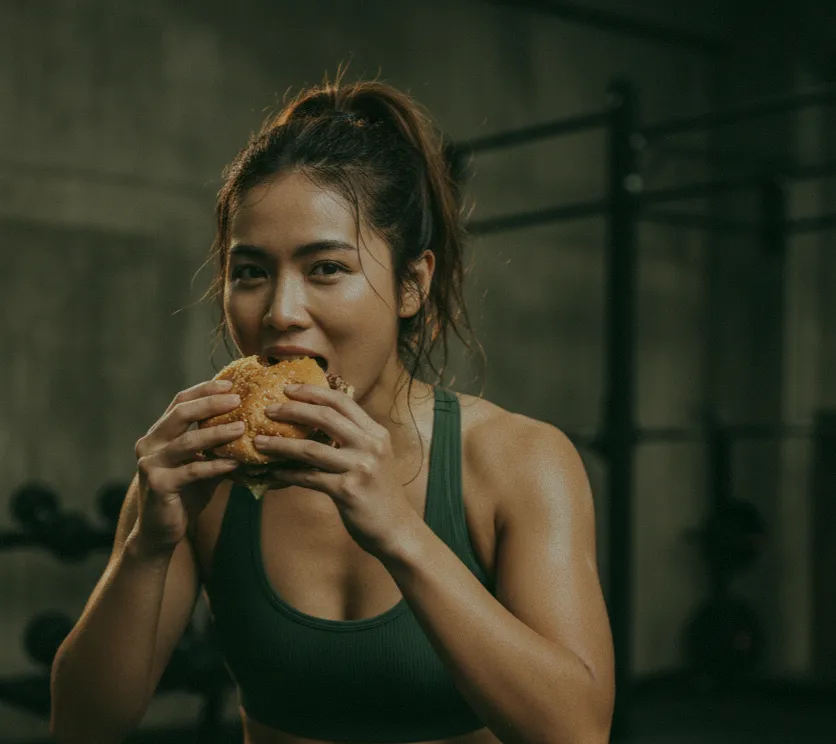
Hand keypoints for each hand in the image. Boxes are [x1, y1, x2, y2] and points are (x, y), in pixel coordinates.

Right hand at [132, 380, 243, 552]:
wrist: (161, 532)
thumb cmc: (185, 494)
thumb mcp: (202, 464)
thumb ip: (217, 446)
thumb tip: (252, 426)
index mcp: (158, 434)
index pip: (179, 402)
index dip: (203, 390)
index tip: (229, 383)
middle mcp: (150, 444)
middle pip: (180, 414)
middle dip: (210, 403)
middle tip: (237, 398)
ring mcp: (151, 464)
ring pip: (188, 441)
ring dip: (218, 433)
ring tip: (242, 427)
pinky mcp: (159, 485)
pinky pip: (193, 470)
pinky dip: (216, 465)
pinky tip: (236, 462)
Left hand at [254, 383, 419, 557]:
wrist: (397, 529)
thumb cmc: (380, 493)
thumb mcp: (375, 458)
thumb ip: (354, 439)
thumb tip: (317, 423)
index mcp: (376, 433)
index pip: (343, 401)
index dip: (313, 392)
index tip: (289, 389)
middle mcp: (370, 445)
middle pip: (325, 417)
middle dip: (292, 410)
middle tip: (269, 409)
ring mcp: (360, 467)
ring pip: (310, 448)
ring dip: (280, 445)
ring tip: (259, 442)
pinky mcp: (348, 491)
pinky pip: (309, 478)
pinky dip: (287, 475)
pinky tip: (272, 474)